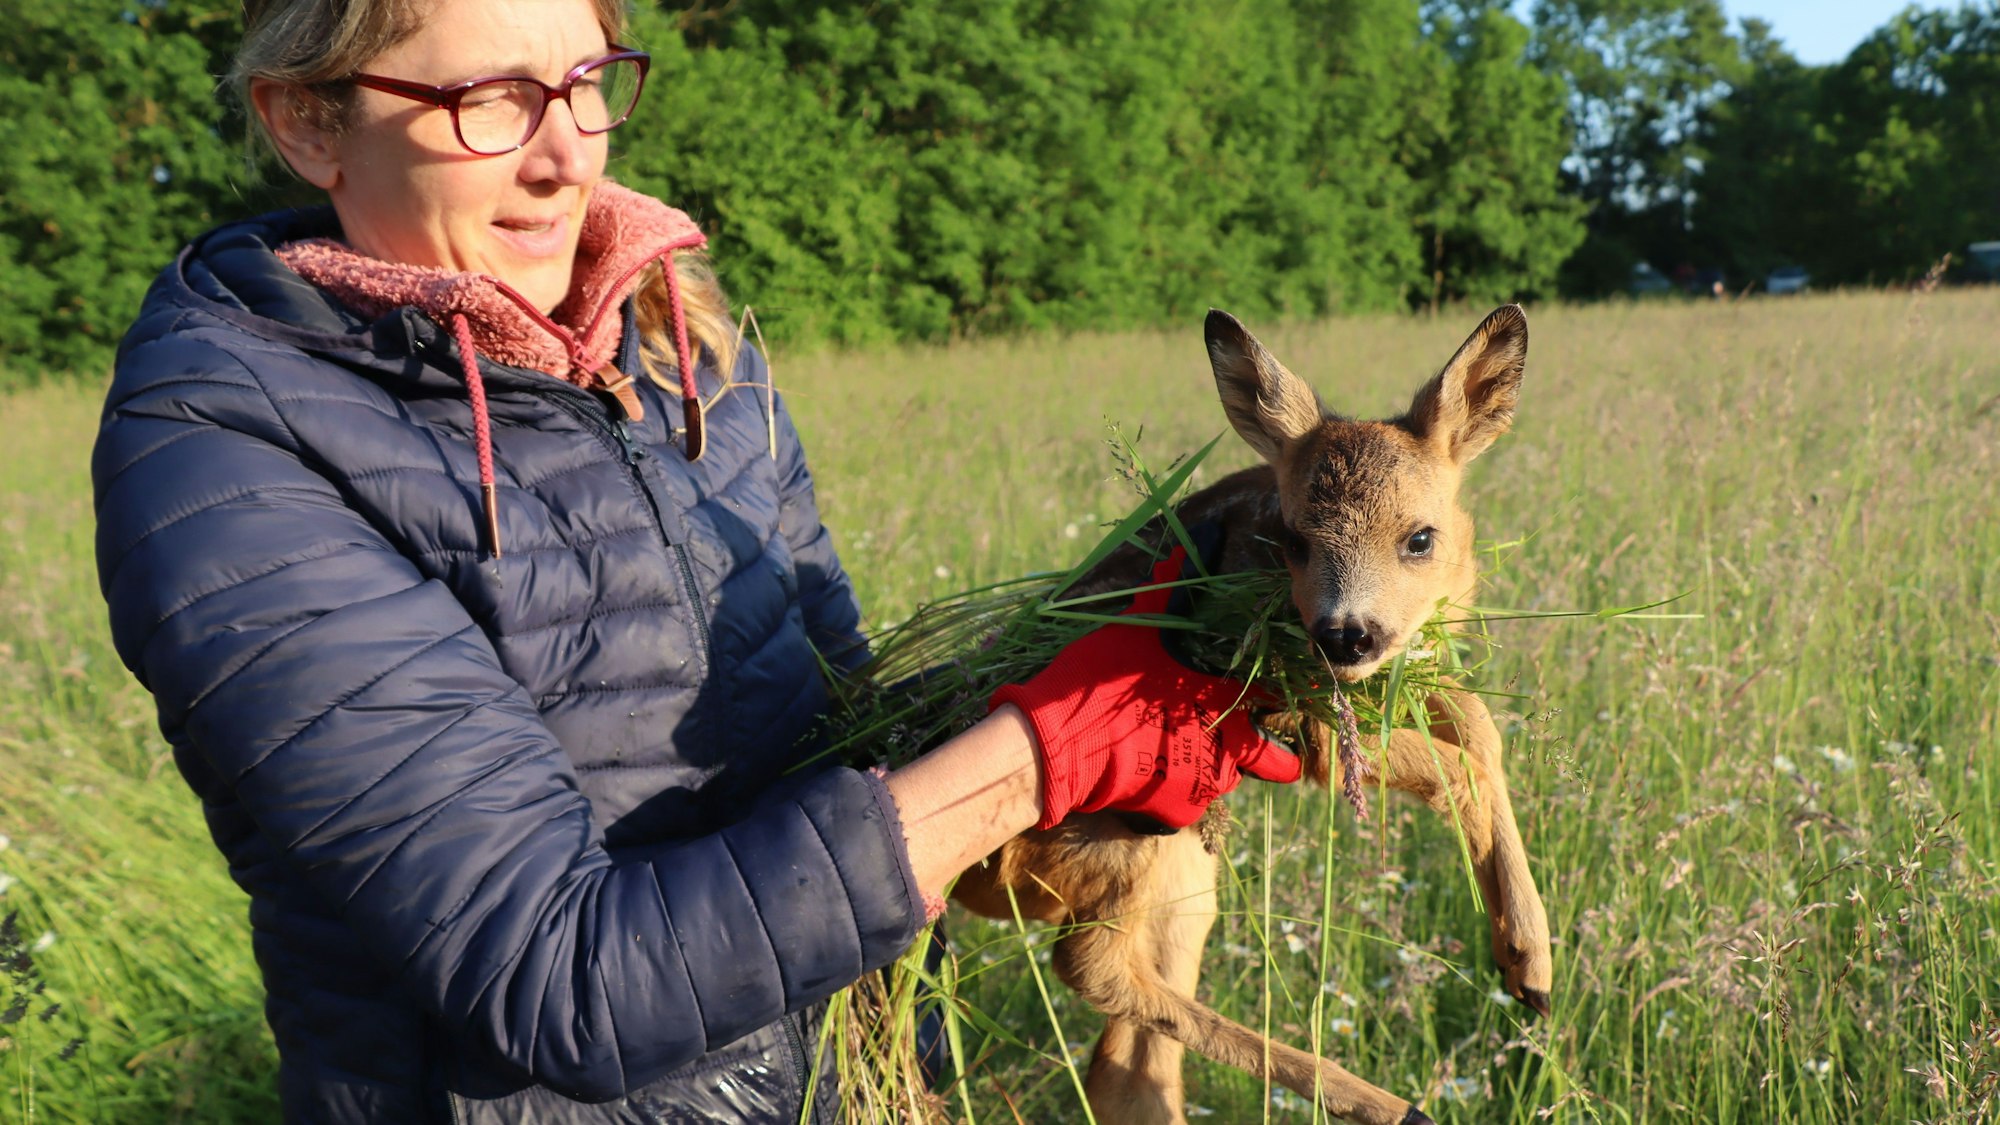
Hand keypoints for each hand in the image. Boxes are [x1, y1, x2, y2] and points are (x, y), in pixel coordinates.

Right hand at [990, 545, 1301, 829]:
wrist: (1055, 747)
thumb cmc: (1098, 681)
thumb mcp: (1133, 628)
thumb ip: (1168, 592)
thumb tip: (1193, 537)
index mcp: (1224, 700)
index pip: (1281, 703)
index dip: (1285, 700)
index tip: (1278, 696)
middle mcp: (1227, 748)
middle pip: (1278, 762)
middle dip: (1271, 754)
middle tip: (1243, 735)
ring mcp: (1204, 785)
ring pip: (1228, 781)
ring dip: (1212, 766)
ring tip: (1175, 746)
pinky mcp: (1175, 813)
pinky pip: (1188, 805)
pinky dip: (1172, 791)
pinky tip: (1145, 768)